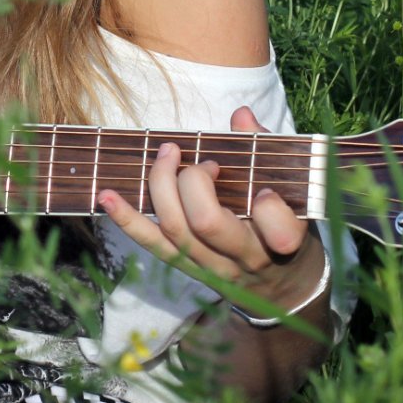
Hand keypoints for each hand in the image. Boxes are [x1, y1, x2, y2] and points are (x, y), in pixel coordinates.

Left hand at [97, 105, 325, 316]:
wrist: (282, 288)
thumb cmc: (290, 227)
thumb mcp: (296, 197)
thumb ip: (268, 154)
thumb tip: (240, 114)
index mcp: (284, 240)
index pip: (279, 231)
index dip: (268, 207)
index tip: (264, 189)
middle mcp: (246, 258)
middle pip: (207, 223)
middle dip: (194, 181)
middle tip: (205, 164)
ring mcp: (213, 267)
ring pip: (176, 231)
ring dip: (161, 186)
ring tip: (166, 154)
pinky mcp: (188, 269)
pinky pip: (153, 245)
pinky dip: (127, 219)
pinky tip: (106, 196)